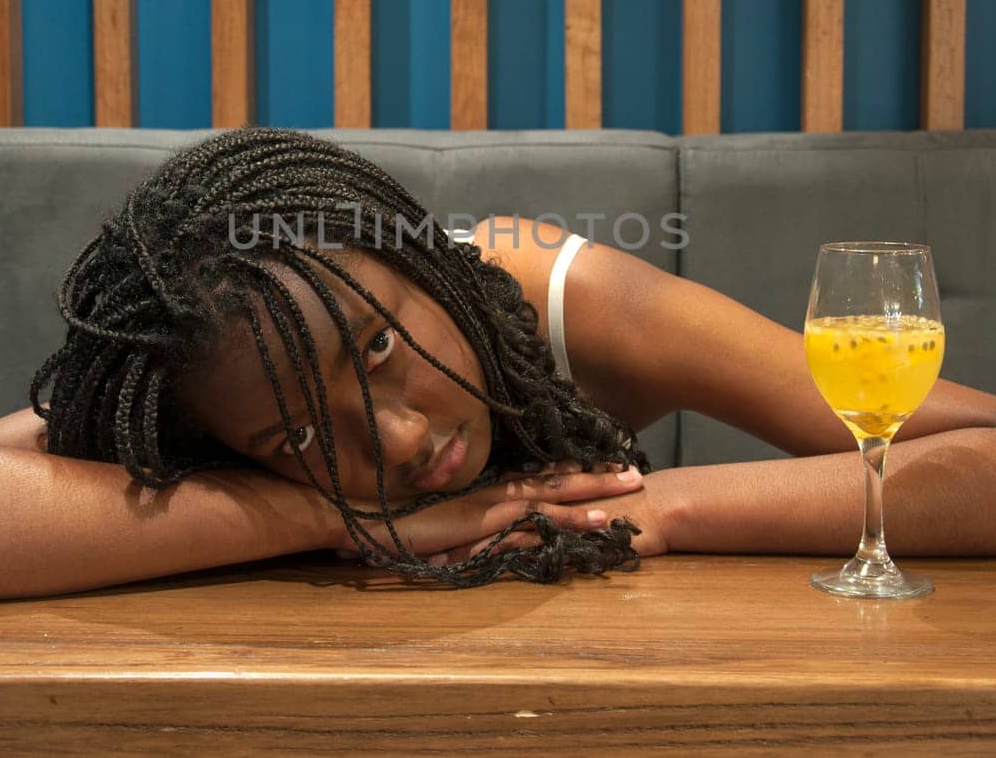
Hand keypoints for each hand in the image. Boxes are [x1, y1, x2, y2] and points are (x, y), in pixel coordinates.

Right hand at [330, 461, 645, 561]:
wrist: (359, 517)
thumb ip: (465, 523)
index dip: (574, 473)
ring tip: (624, 503)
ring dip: (587, 503)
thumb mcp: (439, 521)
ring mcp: (486, 510)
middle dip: (596, 479)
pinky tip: (583, 528)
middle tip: (636, 472)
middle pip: (554, 483)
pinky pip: (524, 527)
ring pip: (548, 503)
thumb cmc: (393, 519)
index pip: (539, 478)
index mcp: (486, 490)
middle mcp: (491, 494)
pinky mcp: (476, 527)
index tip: (607, 466)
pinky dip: (557, 527)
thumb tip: (486, 527)